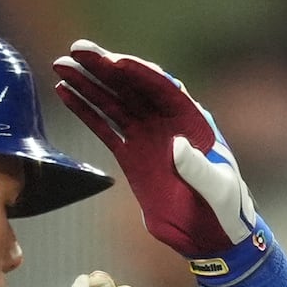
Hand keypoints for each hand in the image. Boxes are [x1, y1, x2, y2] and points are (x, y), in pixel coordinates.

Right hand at [52, 42, 258, 259]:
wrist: (210, 235)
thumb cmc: (225, 209)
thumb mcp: (218, 188)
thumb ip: (198, 169)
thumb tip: (177, 145)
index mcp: (192, 120)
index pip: (163, 88)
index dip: (139, 73)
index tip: (113, 61)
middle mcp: (166, 121)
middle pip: (133, 87)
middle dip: (106, 68)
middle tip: (77, 51)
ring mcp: (146, 136)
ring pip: (113, 102)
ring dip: (88, 83)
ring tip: (61, 65)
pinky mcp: (130, 155)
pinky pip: (104, 127)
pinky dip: (85, 110)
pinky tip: (64, 91)